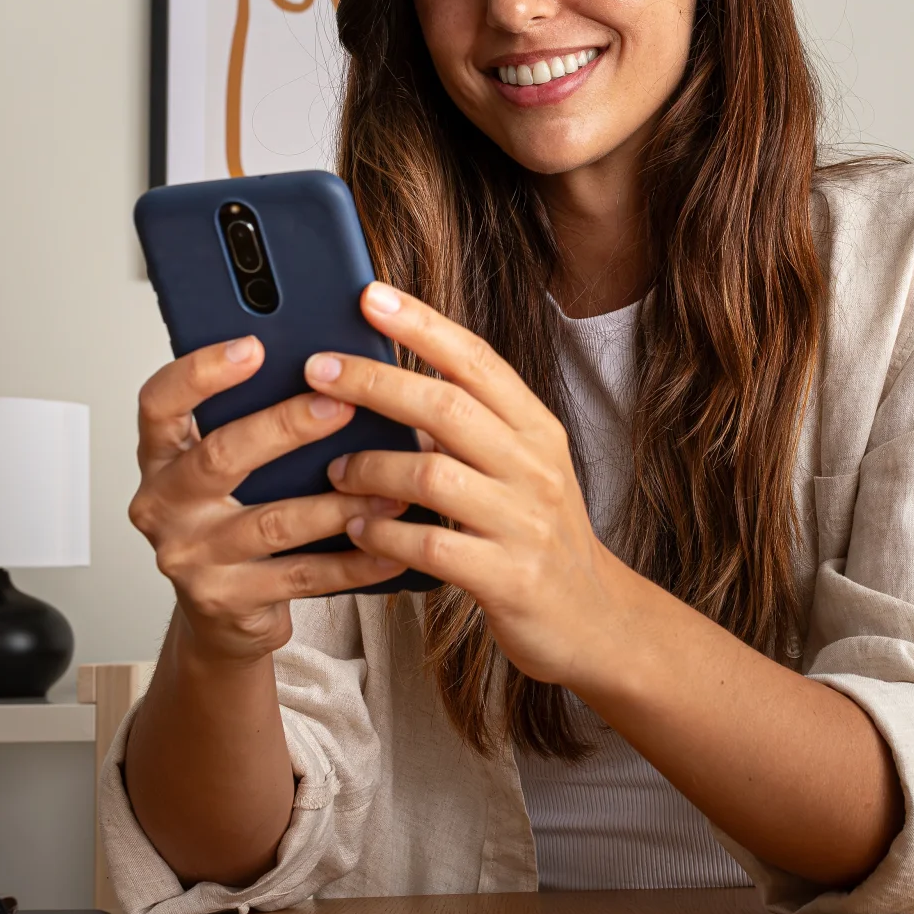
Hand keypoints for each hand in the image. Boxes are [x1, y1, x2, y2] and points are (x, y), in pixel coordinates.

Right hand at [127, 335, 408, 661]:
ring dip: (337, 502)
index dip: (201, 372)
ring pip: (271, 522)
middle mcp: (163, 504)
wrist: (223, 610)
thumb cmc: (238, 515)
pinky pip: (300, 577)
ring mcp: (191, 557)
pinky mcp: (226, 600)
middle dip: (285, 427)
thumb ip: (260, 417)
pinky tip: (391, 545)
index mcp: (162, 455)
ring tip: (391, 484)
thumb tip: (340, 367)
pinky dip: (352, 560)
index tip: (253, 345)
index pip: (160, 402)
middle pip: (219, 457)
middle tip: (342, 404)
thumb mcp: (235, 463)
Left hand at [310, 283, 630, 688]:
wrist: (595, 619)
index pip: (477, 360)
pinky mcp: (508, 578)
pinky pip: (431, 547)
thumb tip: (390, 383)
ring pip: (432, 475)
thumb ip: (470, 429)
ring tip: (334, 471)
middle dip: (374, 382)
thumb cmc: (540, 536)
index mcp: (537, 429)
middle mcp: (535, 467)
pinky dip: (384, 535)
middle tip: (318, 370)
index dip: (422, 323)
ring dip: (370, 468)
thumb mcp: (522, 468)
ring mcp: (524, 523)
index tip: (370, 294)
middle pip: (446, 406)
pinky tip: (359, 530)